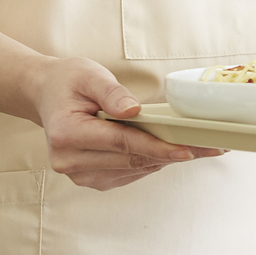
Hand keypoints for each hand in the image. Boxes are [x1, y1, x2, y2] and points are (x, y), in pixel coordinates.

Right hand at [29, 56, 222, 190]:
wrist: (47, 95)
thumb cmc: (68, 82)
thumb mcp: (89, 75)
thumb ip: (112, 93)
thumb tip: (134, 111)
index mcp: (67, 134)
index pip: (122, 144)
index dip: (157, 147)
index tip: (188, 149)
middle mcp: (69, 161)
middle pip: (131, 160)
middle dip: (171, 153)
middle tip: (208, 146)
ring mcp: (78, 174)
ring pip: (133, 170)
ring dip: (164, 159)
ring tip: (197, 147)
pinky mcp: (90, 179)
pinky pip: (127, 173)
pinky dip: (150, 162)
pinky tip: (168, 150)